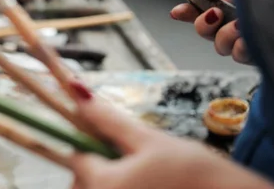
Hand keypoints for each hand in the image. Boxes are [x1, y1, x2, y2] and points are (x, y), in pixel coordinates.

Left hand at [68, 82, 273, 188]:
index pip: (76, 158)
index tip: (108, 137)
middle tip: (133, 156)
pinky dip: (127, 188)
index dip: (89, 142)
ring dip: (113, 180)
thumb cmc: (197, 173)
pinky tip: (153, 184)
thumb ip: (109, 120)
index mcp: (104, 184)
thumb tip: (77, 93)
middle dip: (100, 166)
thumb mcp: (150, 140)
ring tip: (150, 173)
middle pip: (84, 181)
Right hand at [169, 0, 249, 63]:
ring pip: (219, 45)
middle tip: (215, 13)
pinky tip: (248, 36)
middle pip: (205, 30)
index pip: (201, 8)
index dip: (187, 11)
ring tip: (240, 24)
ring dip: (225, 35)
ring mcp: (249, 37)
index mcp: (233, 0)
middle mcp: (238, 19)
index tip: (177, 11)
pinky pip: (237, 55)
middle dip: (203, 23)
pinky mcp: (260, 54)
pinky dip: (239, 45)